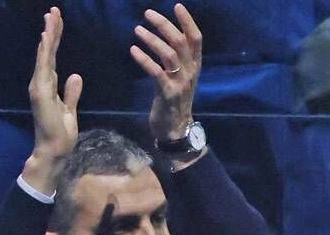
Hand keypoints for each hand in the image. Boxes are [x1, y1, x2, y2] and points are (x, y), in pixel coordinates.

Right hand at [23, 8, 81, 193]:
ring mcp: (39, 86)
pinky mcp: (41, 92)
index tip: (57, 21)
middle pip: (46, 51)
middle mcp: (40, 82)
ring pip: (44, 55)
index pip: (51, 56)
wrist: (55, 149)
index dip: (54, 38)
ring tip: (51, 17)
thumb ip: (71, 92)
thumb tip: (75, 76)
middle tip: (54, 10)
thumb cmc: (62, 133)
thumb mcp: (70, 109)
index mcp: (48, 84)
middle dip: (50, 30)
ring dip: (47, 36)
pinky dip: (44, 52)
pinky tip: (46, 37)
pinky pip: (43, 68)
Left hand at [131, 3, 202, 144]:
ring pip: (169, 55)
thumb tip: (166, 35)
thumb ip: (176, 58)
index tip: (177, 6)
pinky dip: (144, 59)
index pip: (196, 39)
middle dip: (164, 25)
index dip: (188, 22)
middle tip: (147, 13)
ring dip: (152, 40)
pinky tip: (133, 50)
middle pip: (181, 42)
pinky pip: (156, 72)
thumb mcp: (180, 76)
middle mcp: (190, 72)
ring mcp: (180, 83)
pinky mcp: (168, 93)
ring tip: (137, 30)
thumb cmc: (175, 99)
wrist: (175, 128)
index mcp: (194, 66)